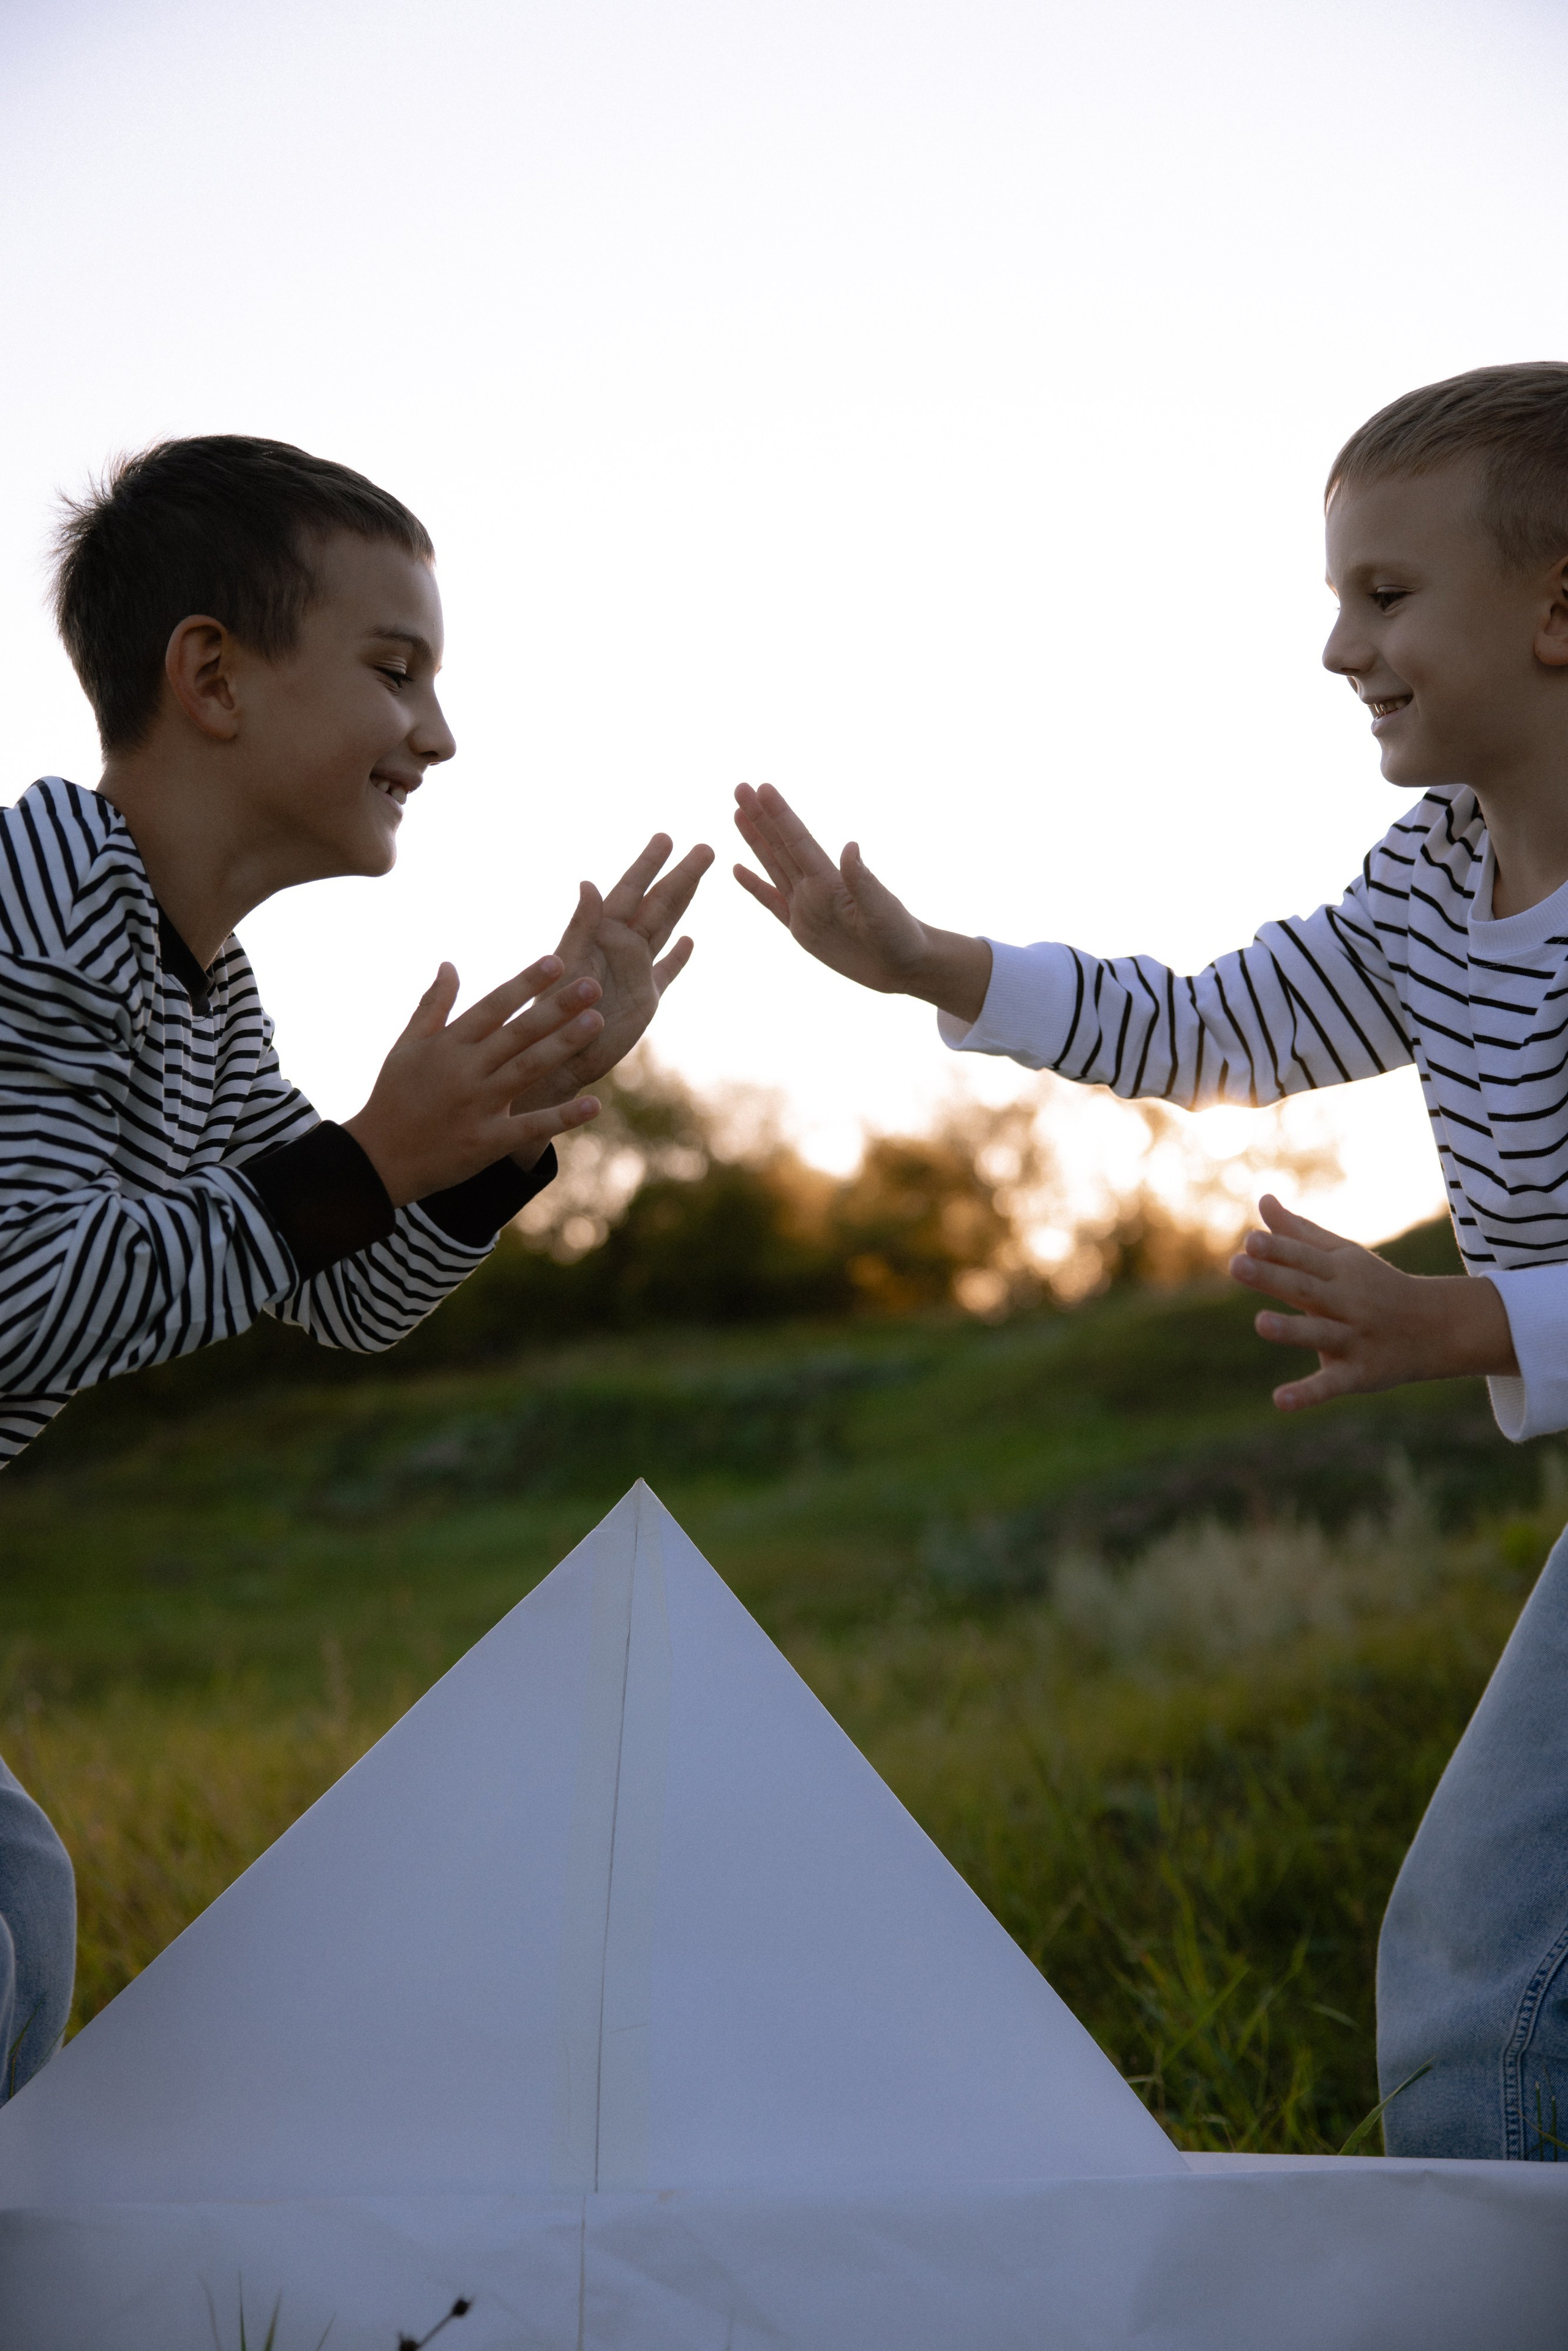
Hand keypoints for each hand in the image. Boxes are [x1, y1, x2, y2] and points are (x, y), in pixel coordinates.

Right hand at [345, 956, 605, 1205]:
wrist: (377, 1159)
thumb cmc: (394, 1096)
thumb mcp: (407, 1046)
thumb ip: (433, 1005)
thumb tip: (449, 964)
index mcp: (447, 1045)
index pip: (493, 1006)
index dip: (525, 983)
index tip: (556, 961)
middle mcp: (465, 1070)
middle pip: (518, 1033)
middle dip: (556, 1007)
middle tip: (593, 984)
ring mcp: (477, 1106)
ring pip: (528, 1069)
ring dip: (564, 1045)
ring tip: (597, 1022)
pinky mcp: (487, 1142)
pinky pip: (531, 1126)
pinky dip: (562, 1116)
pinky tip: (594, 1103)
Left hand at [510, 833, 714, 1109]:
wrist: (557, 1058)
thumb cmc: (552, 1014)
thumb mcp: (566, 965)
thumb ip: (580, 926)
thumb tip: (589, 883)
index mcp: (601, 933)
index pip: (630, 890)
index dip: (648, 864)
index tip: (666, 837)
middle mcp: (621, 946)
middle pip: (658, 902)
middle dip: (681, 875)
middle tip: (705, 847)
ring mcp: (636, 970)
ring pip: (666, 926)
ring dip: (684, 901)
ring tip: (702, 875)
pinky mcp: (646, 998)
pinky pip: (667, 970)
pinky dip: (679, 956)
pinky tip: (690, 941)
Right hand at [732, 781, 990, 1022]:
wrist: (904, 966)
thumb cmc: (900, 936)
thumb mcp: (883, 910)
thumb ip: (863, 881)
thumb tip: (850, 846)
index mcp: (831, 880)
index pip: (798, 840)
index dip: (779, 815)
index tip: (762, 788)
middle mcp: (814, 887)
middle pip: (780, 845)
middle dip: (760, 817)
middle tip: (740, 787)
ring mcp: (806, 906)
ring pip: (773, 865)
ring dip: (755, 841)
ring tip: (738, 813)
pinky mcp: (801, 929)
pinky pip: (771, 902)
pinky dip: (755, 886)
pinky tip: (739, 869)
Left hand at [1229, 1193, 1517, 1409]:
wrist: (1436, 1328)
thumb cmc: (1375, 1287)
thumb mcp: (1342, 1257)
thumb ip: (1299, 1234)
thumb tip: (1263, 1200)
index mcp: (1339, 1272)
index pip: (1303, 1258)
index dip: (1277, 1249)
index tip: (1249, 1240)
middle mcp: (1346, 1303)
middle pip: (1305, 1288)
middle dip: (1272, 1277)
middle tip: (1237, 1265)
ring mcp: (1353, 1338)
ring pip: (1320, 1333)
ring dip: (1291, 1329)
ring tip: (1260, 1323)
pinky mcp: (1357, 1374)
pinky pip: (1331, 1384)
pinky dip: (1307, 1394)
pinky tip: (1280, 1401)